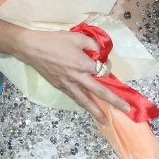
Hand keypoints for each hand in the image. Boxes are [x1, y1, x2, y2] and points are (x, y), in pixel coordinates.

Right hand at [0, 20, 130, 124]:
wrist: (32, 48)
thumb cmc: (55, 40)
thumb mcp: (77, 37)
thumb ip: (93, 44)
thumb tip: (100, 52)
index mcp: (84, 64)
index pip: (102, 70)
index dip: (106, 66)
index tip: (104, 61)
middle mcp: (78, 77)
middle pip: (99, 92)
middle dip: (114, 101)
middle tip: (126, 109)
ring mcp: (68, 84)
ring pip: (85, 100)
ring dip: (96, 111)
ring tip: (104, 121)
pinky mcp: (59, 86)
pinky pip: (74, 97)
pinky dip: (82, 103)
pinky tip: (87, 107)